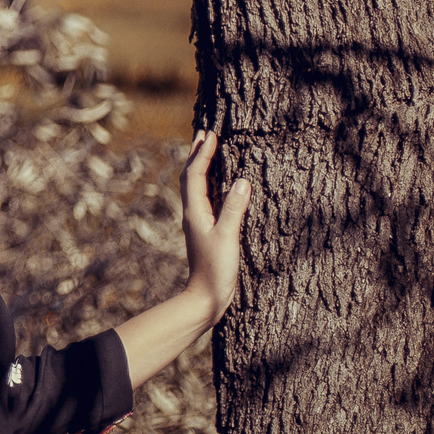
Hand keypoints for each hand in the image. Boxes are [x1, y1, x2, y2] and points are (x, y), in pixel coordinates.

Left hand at [183, 126, 251, 321]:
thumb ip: (234, 209)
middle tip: (204, 135)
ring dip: (201, 168)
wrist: (205, 298)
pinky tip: (219, 188)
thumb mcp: (227, 237)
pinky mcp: (206, 233)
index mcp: (194, 213)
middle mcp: (193, 215)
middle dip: (197, 155)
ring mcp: (198, 224)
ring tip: (208, 152)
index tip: (210, 134)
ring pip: (196, 188)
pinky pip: (205, 200)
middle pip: (190, 178)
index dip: (202, 154)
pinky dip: (210, 185)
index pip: (195, 176)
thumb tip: (243, 180)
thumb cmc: (216, 270)